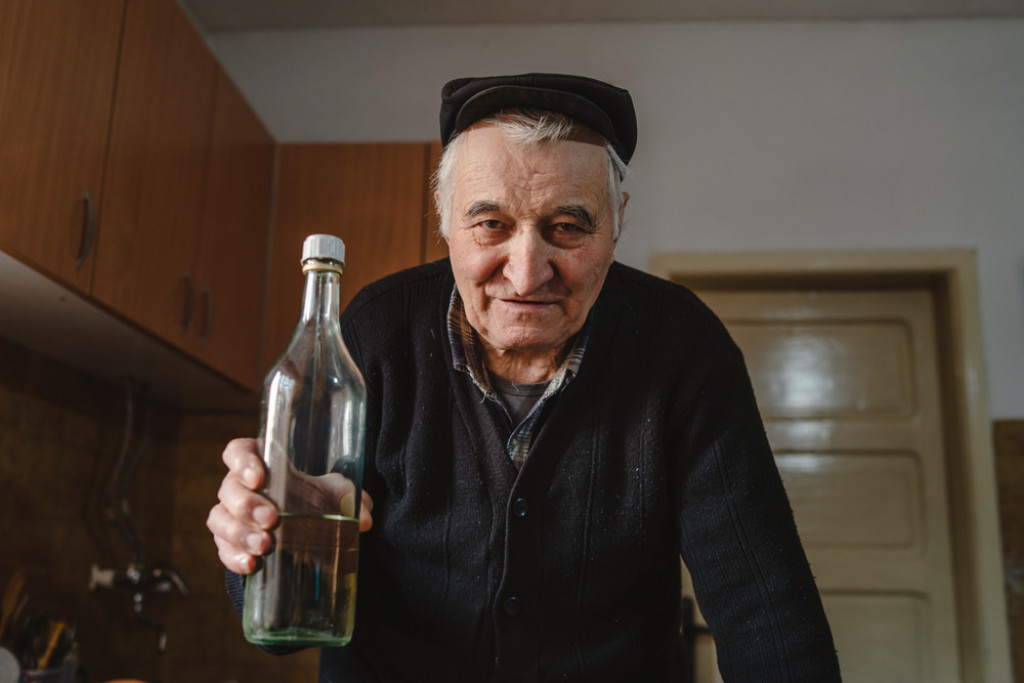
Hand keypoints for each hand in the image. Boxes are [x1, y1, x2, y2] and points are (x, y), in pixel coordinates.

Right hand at [206, 437, 373, 574]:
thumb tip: (365, 520)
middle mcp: (239, 487)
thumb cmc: (315, 499)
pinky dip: (234, 558)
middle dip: (246, 504)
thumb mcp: (335, 492)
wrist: (305, 530)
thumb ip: (351, 497)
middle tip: (271, 519)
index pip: (238, 452)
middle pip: (229, 489)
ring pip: (220, 520)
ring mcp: (231, 516)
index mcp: (261, 463)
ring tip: (265, 546)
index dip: (241, 461)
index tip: (258, 477)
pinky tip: (251, 566)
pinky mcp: (230, 544)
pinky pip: (223, 549)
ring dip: (240, 533)